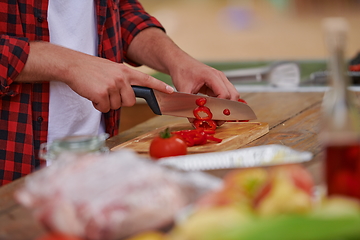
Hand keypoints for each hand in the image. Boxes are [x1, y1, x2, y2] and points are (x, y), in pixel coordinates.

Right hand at [16, 41, 173, 111]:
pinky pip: (105, 108)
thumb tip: (130, 96)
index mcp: (126, 72)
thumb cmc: (92, 69)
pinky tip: (92, 94)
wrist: (73, 65)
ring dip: (107, 103)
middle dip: (119, 102)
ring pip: (117, 106)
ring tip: (98, 91)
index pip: (147, 80)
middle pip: (130, 102)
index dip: (160, 87)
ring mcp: (112, 85)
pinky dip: (98, 105)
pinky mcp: (102, 93)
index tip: (171, 91)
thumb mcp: (112, 70)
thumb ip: (124, 80)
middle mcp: (122, 78)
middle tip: (108, 93)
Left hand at [170, 58, 238, 125]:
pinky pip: (225, 95)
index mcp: (212, 76)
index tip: (215, 117)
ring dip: (226, 107)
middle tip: (218, 120)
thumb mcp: (183, 89)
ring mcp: (220, 80)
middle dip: (227, 109)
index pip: (225, 94)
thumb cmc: (182, 71)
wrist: (179, 63)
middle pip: (233, 95)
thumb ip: (189, 105)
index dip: (221, 107)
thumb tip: (193, 121)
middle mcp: (220, 77)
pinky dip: (221, 104)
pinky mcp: (217, 85)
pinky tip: (213, 111)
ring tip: (216, 118)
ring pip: (231, 96)